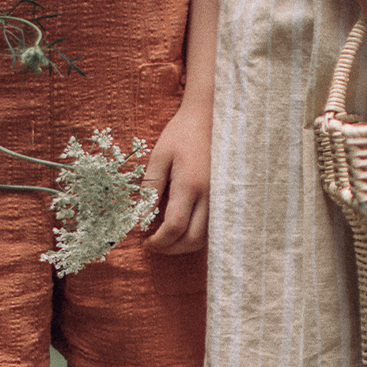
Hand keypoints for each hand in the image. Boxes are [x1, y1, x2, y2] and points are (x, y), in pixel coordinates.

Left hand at [141, 102, 210, 254]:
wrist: (211, 117)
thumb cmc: (182, 134)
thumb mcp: (159, 156)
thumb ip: (150, 188)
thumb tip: (141, 218)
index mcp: (190, 184)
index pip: (174, 226)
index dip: (158, 240)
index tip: (145, 241)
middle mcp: (209, 196)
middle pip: (192, 239)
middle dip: (171, 248)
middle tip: (154, 244)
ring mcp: (221, 199)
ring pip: (205, 238)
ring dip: (184, 245)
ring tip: (167, 239)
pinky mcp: (225, 199)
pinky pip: (213, 228)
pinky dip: (197, 236)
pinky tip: (183, 229)